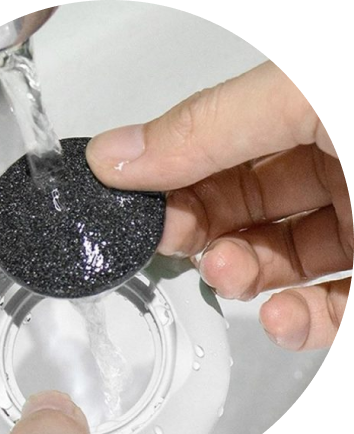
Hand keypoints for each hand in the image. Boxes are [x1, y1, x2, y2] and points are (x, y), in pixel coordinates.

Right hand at [86, 60, 351, 350]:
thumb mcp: (302, 99)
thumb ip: (208, 126)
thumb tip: (113, 154)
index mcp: (307, 116)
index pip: (223, 145)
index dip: (174, 172)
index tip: (133, 198)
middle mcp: (338, 170)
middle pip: (244, 206)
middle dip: (200, 227)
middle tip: (172, 237)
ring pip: (280, 261)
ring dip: (240, 275)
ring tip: (225, 273)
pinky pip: (330, 313)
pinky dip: (296, 323)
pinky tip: (279, 317)